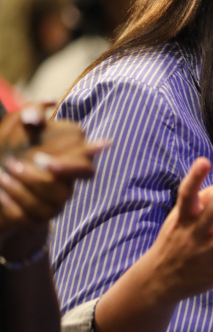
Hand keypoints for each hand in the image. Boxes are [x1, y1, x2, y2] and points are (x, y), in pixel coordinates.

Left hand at [0, 104, 106, 256]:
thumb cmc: (15, 142)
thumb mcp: (20, 122)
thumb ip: (33, 110)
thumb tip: (39, 114)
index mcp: (71, 162)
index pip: (86, 169)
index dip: (69, 168)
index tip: (40, 159)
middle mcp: (66, 186)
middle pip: (64, 192)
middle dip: (37, 180)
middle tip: (12, 164)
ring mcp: (53, 206)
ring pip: (47, 208)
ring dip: (21, 190)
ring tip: (1, 175)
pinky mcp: (36, 221)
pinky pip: (28, 219)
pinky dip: (11, 205)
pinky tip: (0, 193)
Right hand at [141, 157, 212, 304]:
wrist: (158, 282)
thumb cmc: (174, 240)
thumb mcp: (180, 218)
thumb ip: (204, 198)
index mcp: (183, 218)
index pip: (187, 195)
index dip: (194, 178)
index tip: (203, 161)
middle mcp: (193, 235)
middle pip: (210, 214)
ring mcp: (204, 254)